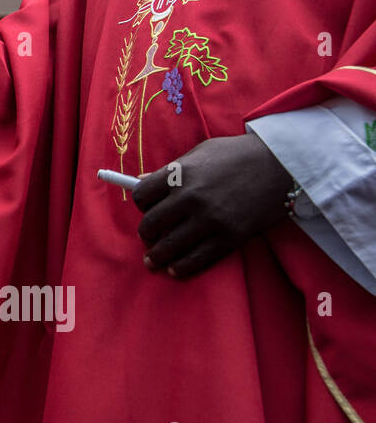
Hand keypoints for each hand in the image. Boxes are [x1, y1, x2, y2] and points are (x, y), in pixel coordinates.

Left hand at [132, 133, 293, 278]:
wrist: (280, 164)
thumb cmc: (237, 155)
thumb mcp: (199, 153)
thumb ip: (170, 171)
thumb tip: (140, 181)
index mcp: (179, 173)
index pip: (141, 195)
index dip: (141, 204)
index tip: (146, 208)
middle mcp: (190, 197)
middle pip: (151, 223)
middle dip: (146, 232)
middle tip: (148, 236)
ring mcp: (209, 219)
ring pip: (169, 246)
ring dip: (157, 256)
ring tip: (153, 260)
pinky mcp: (229, 237)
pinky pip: (197, 259)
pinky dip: (182, 267)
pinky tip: (175, 269)